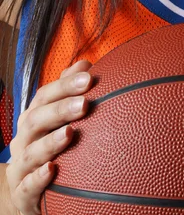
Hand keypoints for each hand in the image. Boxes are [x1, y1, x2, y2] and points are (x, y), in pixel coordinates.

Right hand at [5, 60, 92, 214]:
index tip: (89, 77)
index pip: (44, 96)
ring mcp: (21, 167)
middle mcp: (24, 140)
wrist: (24, 190)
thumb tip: (86, 64)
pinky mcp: (22, 193)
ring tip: (70, 133)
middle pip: (36, 120)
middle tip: (84, 104)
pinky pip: (27, 186)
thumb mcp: (55, 119)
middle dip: (60, 110)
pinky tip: (52, 171)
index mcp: (33, 118)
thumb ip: (68, 92)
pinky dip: (38, 178)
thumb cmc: (47, 145)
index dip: (64, 86)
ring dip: (50, 142)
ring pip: (30, 153)